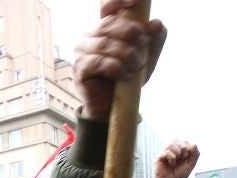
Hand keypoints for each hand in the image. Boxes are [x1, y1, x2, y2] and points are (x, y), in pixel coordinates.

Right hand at [73, 0, 166, 118]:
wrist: (113, 107)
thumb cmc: (127, 78)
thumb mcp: (147, 57)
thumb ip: (154, 40)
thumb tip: (156, 23)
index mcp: (105, 28)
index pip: (106, 6)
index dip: (117, 0)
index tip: (135, 1)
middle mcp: (90, 36)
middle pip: (109, 24)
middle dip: (132, 35)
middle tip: (143, 49)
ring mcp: (81, 52)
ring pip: (106, 44)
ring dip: (127, 55)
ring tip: (136, 67)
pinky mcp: (80, 69)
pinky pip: (100, 62)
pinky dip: (117, 68)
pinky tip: (125, 75)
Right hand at [145, 140, 199, 177]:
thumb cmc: (178, 176)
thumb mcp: (190, 165)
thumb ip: (195, 155)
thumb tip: (194, 144)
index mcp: (179, 152)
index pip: (184, 142)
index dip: (188, 146)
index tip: (188, 157)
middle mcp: (171, 152)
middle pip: (177, 140)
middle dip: (183, 147)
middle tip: (183, 157)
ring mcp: (164, 154)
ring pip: (171, 144)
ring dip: (178, 152)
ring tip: (177, 160)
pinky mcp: (159, 158)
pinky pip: (166, 152)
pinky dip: (172, 158)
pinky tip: (171, 164)